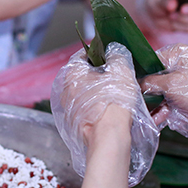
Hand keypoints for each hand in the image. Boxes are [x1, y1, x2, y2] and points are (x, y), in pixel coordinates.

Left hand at [51, 43, 158, 185]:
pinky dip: (102, 105)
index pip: (82, 54)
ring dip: (103, 90)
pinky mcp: (78, 124)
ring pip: (89, 93)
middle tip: (118, 70)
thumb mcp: (121, 71)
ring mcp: (70, 109)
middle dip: (102, 72)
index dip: (98, 50)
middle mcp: (66, 90)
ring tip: (121, 88)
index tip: (109, 51)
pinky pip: (91, 108)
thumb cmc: (113, 102)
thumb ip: (117, 56)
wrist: (109, 137)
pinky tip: (117, 106)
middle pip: (85, 75)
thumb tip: (115, 50)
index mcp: (72, 74)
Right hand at [140, 44, 187, 162]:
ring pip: (157, 92)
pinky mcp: (184, 98)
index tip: (129, 86)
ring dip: (153, 104)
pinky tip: (160, 117)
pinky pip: (165, 102)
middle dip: (145, 91)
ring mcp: (182, 82)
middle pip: (152, 77)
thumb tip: (134, 84)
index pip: (148, 60)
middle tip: (138, 102)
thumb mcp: (171, 83)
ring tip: (152, 113)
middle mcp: (178, 65)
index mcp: (177, 52)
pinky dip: (161, 110)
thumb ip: (149, 82)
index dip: (139, 74)